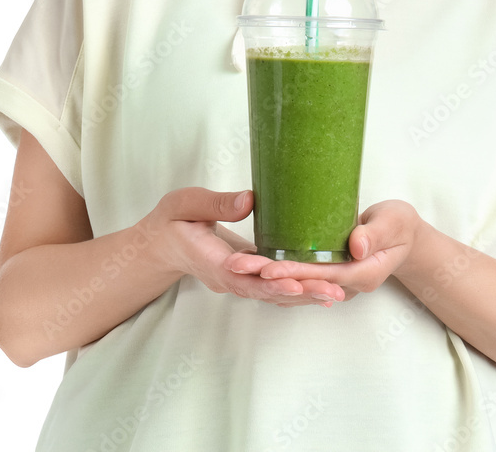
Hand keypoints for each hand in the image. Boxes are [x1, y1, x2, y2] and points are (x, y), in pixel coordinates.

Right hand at [147, 188, 343, 306]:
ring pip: (273, 293)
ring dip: (305, 294)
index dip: (270, 284)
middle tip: (334, 291)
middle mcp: (227, 278)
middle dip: (300, 292)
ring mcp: (237, 280)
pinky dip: (296, 290)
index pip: (243, 278)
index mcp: (211, 261)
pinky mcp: (246, 275)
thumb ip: (215, 204)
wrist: (159, 246)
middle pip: (266, 291)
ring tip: (336, 293)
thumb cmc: (170, 222)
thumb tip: (250, 201)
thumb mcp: (185, 205)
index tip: (295, 284)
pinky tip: (321, 289)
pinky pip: (272, 286)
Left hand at [223, 200, 422, 301]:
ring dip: (267, 275)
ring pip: (297, 283)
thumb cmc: (402, 226)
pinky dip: (278, 272)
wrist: (407, 236)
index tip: (267, 267)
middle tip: (237, 264)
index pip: (321, 277)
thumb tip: (355, 246)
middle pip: (302, 283)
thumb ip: (375, 234)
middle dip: (269, 275)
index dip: (294, 272)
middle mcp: (346, 284)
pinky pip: (300, 276)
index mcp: (362, 274)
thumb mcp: (394, 222)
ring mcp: (336, 281)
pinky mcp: (329, 272)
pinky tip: (255, 265)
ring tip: (237, 264)